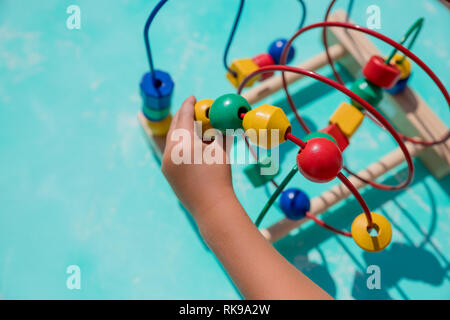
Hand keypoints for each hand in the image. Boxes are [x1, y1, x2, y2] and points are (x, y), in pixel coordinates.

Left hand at [161, 96, 234, 220]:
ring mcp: (166, 163)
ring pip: (172, 140)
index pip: (184, 117)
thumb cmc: (220, 176)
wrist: (211, 206)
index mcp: (184, 143)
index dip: (189, 105)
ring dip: (181, 130)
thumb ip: (220, 132)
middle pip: (174, 127)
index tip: (193, 97)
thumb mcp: (221, 150)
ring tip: (192, 125)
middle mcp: (170, 152)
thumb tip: (222, 119)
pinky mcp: (167, 173)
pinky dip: (179, 144)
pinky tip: (190, 144)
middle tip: (191, 108)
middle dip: (183, 116)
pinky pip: (171, 152)